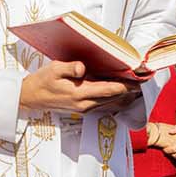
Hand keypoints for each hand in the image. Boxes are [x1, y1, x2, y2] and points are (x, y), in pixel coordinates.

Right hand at [19, 59, 141, 115]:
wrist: (31, 98)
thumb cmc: (42, 81)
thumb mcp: (53, 69)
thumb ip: (70, 68)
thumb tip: (83, 68)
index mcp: (79, 94)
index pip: (109, 89)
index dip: (126, 85)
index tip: (139, 79)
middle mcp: (85, 104)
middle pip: (114, 97)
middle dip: (129, 89)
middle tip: (144, 79)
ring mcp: (85, 108)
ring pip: (111, 102)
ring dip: (124, 94)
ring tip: (138, 85)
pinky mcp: (84, 109)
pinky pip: (104, 104)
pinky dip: (115, 98)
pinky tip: (123, 92)